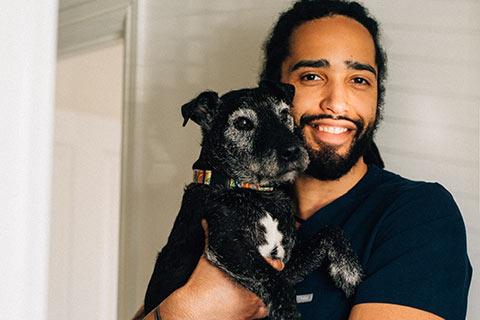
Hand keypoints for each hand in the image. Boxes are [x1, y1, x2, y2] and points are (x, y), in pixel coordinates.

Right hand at [157, 220, 282, 319]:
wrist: (192, 311)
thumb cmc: (200, 286)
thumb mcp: (208, 257)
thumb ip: (212, 237)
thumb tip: (207, 221)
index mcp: (251, 273)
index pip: (274, 265)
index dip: (271, 262)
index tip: (271, 262)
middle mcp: (256, 291)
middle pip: (271, 281)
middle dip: (265, 277)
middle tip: (254, 275)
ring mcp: (253, 307)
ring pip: (266, 298)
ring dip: (262, 293)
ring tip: (250, 289)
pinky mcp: (249, 319)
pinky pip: (259, 313)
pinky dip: (255, 308)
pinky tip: (245, 303)